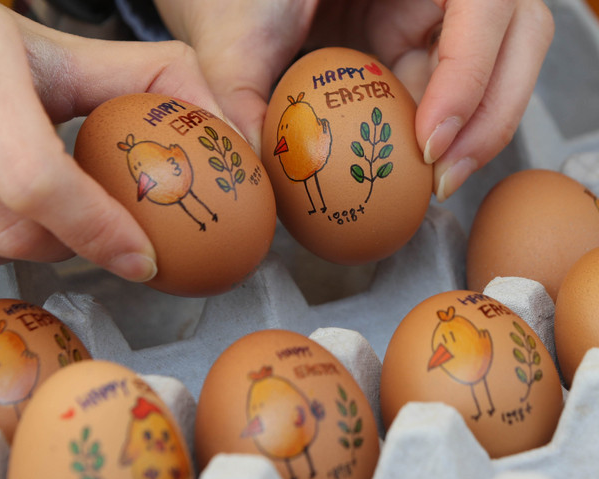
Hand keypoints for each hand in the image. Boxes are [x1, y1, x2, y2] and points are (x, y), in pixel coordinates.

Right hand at [0, 0, 222, 279]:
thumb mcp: (57, 51)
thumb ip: (148, 81)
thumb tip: (231, 132)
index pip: (39, 181)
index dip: (99, 233)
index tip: (142, 260)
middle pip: (7, 233)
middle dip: (60, 241)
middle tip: (74, 219)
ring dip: (8, 243)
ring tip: (6, 194)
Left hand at [155, 0, 553, 200]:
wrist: (239, 1)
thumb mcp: (237, 35)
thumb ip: (242, 92)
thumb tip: (263, 167)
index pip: (482, 4)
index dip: (470, 72)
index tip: (429, 140)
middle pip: (516, 37)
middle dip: (491, 114)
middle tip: (442, 178)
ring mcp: (434, 19)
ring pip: (499, 68)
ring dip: (477, 132)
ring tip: (435, 185)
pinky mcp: (420, 51)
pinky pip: (455, 92)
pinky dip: (446, 136)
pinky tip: (413, 172)